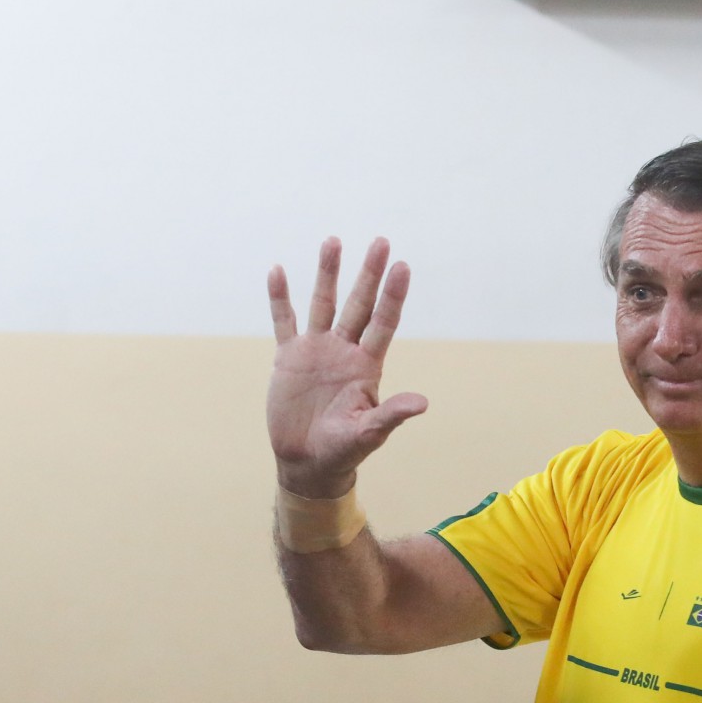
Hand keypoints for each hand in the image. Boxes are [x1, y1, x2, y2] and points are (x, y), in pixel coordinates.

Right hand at [266, 236, 427, 497]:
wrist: (308, 462)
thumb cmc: (344, 451)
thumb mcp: (369, 433)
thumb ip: (391, 414)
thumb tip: (422, 403)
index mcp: (367, 366)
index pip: (383, 323)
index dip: (392, 295)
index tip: (402, 266)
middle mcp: (344, 351)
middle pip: (359, 304)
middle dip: (369, 274)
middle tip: (381, 241)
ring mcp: (317, 351)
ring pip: (323, 303)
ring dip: (327, 273)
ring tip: (333, 241)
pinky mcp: (289, 357)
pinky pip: (284, 321)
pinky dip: (280, 298)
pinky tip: (279, 271)